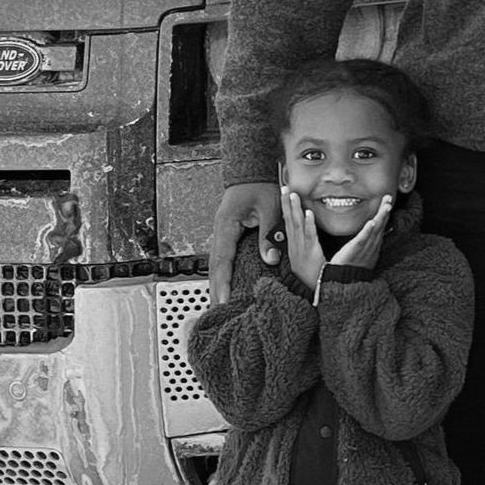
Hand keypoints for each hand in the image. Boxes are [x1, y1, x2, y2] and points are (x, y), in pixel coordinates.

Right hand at [208, 181, 282, 303]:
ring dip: (217, 284)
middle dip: (215, 290)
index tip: (222, 301)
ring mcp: (221, 234)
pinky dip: (222, 274)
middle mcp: (220, 232)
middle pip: (214, 267)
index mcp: (226, 227)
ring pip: (216, 264)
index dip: (222, 283)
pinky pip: (223, 258)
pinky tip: (226, 286)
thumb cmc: (260, 186)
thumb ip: (268, 234)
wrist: (251, 172)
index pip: (222, 260)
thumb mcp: (269, 208)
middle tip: (217, 312)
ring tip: (218, 305)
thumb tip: (270, 259)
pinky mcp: (227, 235)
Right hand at [279, 188, 325, 289]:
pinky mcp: (311, 254)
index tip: (285, 194)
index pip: (288, 223)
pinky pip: (309, 237)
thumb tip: (305, 235)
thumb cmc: (313, 277)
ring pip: (296, 226)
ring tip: (293, 195)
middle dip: (286, 204)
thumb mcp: (304, 261)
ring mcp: (302, 250)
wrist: (317, 293)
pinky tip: (307, 213)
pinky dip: (308, 225)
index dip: (285, 208)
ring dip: (294, 210)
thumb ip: (304, 247)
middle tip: (285, 188)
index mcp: (294, 247)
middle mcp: (295, 247)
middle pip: (289, 221)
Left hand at [329, 196, 392, 271]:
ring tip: (386, 206)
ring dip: (381, 218)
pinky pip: (362, 240)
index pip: (380, 227)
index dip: (384, 214)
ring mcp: (365, 249)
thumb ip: (362, 243)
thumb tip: (365, 234)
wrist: (344, 284)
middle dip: (385, 212)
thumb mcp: (360, 254)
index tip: (387, 201)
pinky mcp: (355, 251)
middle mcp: (371, 247)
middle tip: (389, 197)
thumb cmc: (350, 269)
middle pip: (380, 226)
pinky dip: (368, 231)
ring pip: (375, 231)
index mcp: (372, 246)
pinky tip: (372, 222)